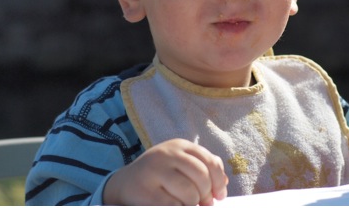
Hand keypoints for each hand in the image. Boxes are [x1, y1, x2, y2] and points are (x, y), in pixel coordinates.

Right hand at [103, 138, 228, 205]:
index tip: (219, 195)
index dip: (219, 181)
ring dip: (192, 204)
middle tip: (204, 204)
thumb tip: (224, 183)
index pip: (210, 161)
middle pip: (202, 176)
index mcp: (179, 145)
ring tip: (186, 204)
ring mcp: (155, 170)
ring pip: (189, 192)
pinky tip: (174, 206)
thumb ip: (202, 168)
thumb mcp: (180, 164)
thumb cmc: (160, 175)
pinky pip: (173, 206)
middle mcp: (167, 154)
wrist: (125, 183)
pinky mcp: (146, 191)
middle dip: (207, 195)